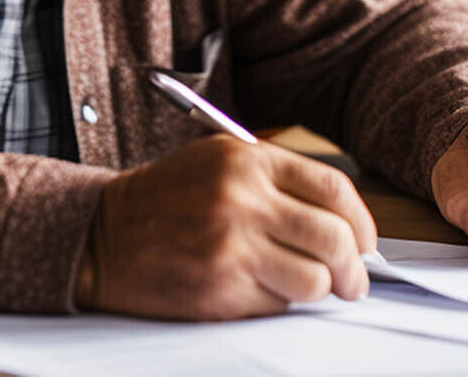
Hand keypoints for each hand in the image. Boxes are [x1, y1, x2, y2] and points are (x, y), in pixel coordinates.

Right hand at [75, 136, 375, 319]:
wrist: (102, 235)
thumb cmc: (166, 199)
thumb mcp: (219, 162)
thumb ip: (279, 181)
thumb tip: (346, 224)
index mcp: (245, 161)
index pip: (334, 189)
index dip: (362, 221)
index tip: (365, 241)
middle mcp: (240, 201)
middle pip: (335, 239)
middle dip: (354, 268)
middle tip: (353, 280)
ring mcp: (230, 248)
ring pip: (314, 281)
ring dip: (318, 289)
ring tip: (305, 286)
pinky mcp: (219, 290)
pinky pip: (278, 306)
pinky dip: (277, 303)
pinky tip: (256, 289)